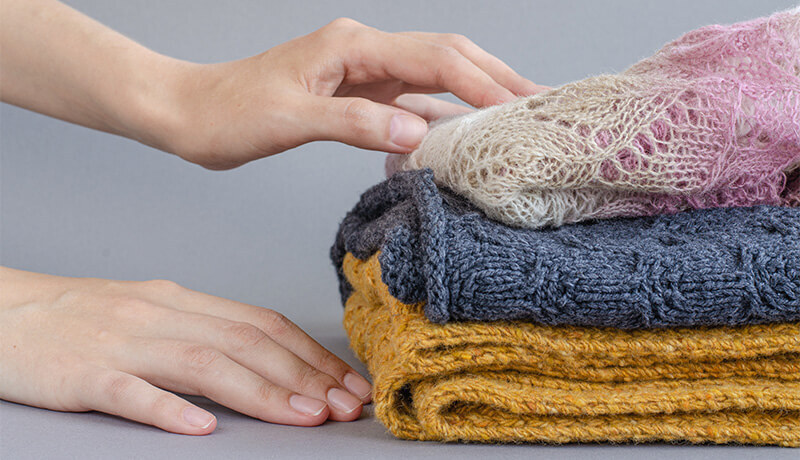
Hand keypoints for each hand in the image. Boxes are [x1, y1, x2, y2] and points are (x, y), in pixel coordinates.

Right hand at [0, 266, 372, 434]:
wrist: (3, 313)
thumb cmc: (84, 318)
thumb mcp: (152, 314)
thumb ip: (205, 332)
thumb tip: (270, 360)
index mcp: (179, 301)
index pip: (261, 323)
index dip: (310, 353)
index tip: (347, 381)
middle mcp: (158, 315)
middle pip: (244, 341)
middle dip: (303, 374)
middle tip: (344, 405)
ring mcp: (119, 344)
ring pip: (201, 363)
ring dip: (260, 391)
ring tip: (303, 416)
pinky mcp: (80, 375)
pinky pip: (128, 393)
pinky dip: (167, 409)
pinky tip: (201, 428)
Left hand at [155, 18, 547, 168]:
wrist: (191, 114)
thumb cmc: (229, 113)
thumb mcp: (291, 119)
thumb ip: (356, 125)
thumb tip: (417, 136)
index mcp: (353, 48)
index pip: (436, 60)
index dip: (484, 83)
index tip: (522, 107)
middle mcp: (365, 54)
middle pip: (447, 58)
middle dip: (496, 79)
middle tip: (541, 104)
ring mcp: (362, 75)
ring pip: (434, 80)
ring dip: (475, 96)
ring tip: (517, 118)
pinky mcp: (355, 98)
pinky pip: (411, 104)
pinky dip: (441, 118)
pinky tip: (463, 136)